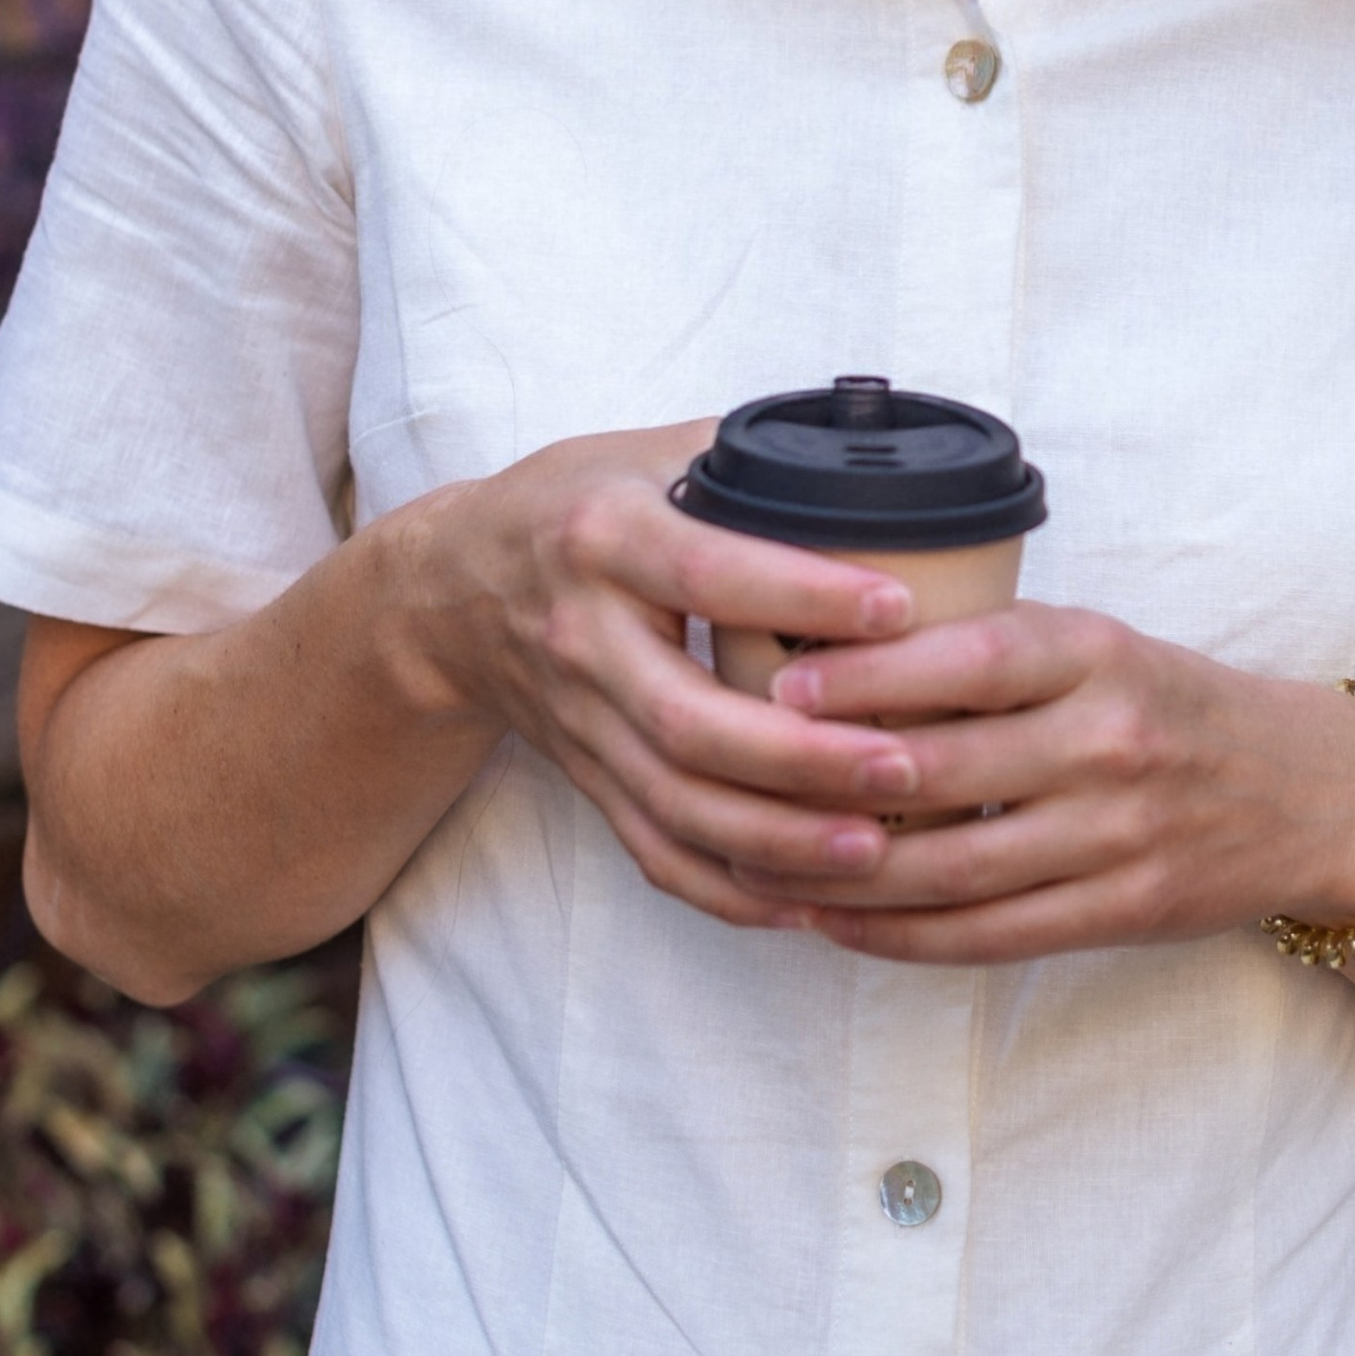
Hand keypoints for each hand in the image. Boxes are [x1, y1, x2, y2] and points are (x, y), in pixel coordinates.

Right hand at [396, 424, 966, 933]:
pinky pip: (656, 851)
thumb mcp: (647, 453)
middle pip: (688, 720)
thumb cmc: (577, 507)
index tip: (899, 609)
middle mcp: (584, 637)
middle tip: (905, 764)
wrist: (449, 591)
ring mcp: (580, 721)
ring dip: (777, 839)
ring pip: (675, 804)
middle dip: (802, 756)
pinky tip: (811, 902)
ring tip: (874, 850)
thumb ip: (753, 460)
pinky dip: (731, 890)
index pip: (707, 573)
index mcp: (605, 536)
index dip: (802, 595)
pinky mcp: (586, 780)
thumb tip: (884, 465)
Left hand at [734, 603, 1354, 965]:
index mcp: (1099, 652)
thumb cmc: (1171, 707)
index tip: (781, 684)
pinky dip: (902, 935)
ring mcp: (1120, 832)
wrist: (1308, 793)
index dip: (872, 676)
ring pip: (954, 868)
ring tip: (760, 865)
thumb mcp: (1101, 647)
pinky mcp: (1123, 908)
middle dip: (828, 783)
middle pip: (945, 770)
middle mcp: (1112, 739)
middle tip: (734, 783)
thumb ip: (995, 653)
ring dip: (844, 876)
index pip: (973, 658)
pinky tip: (836, 924)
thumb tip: (830, 653)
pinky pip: (990, 934)